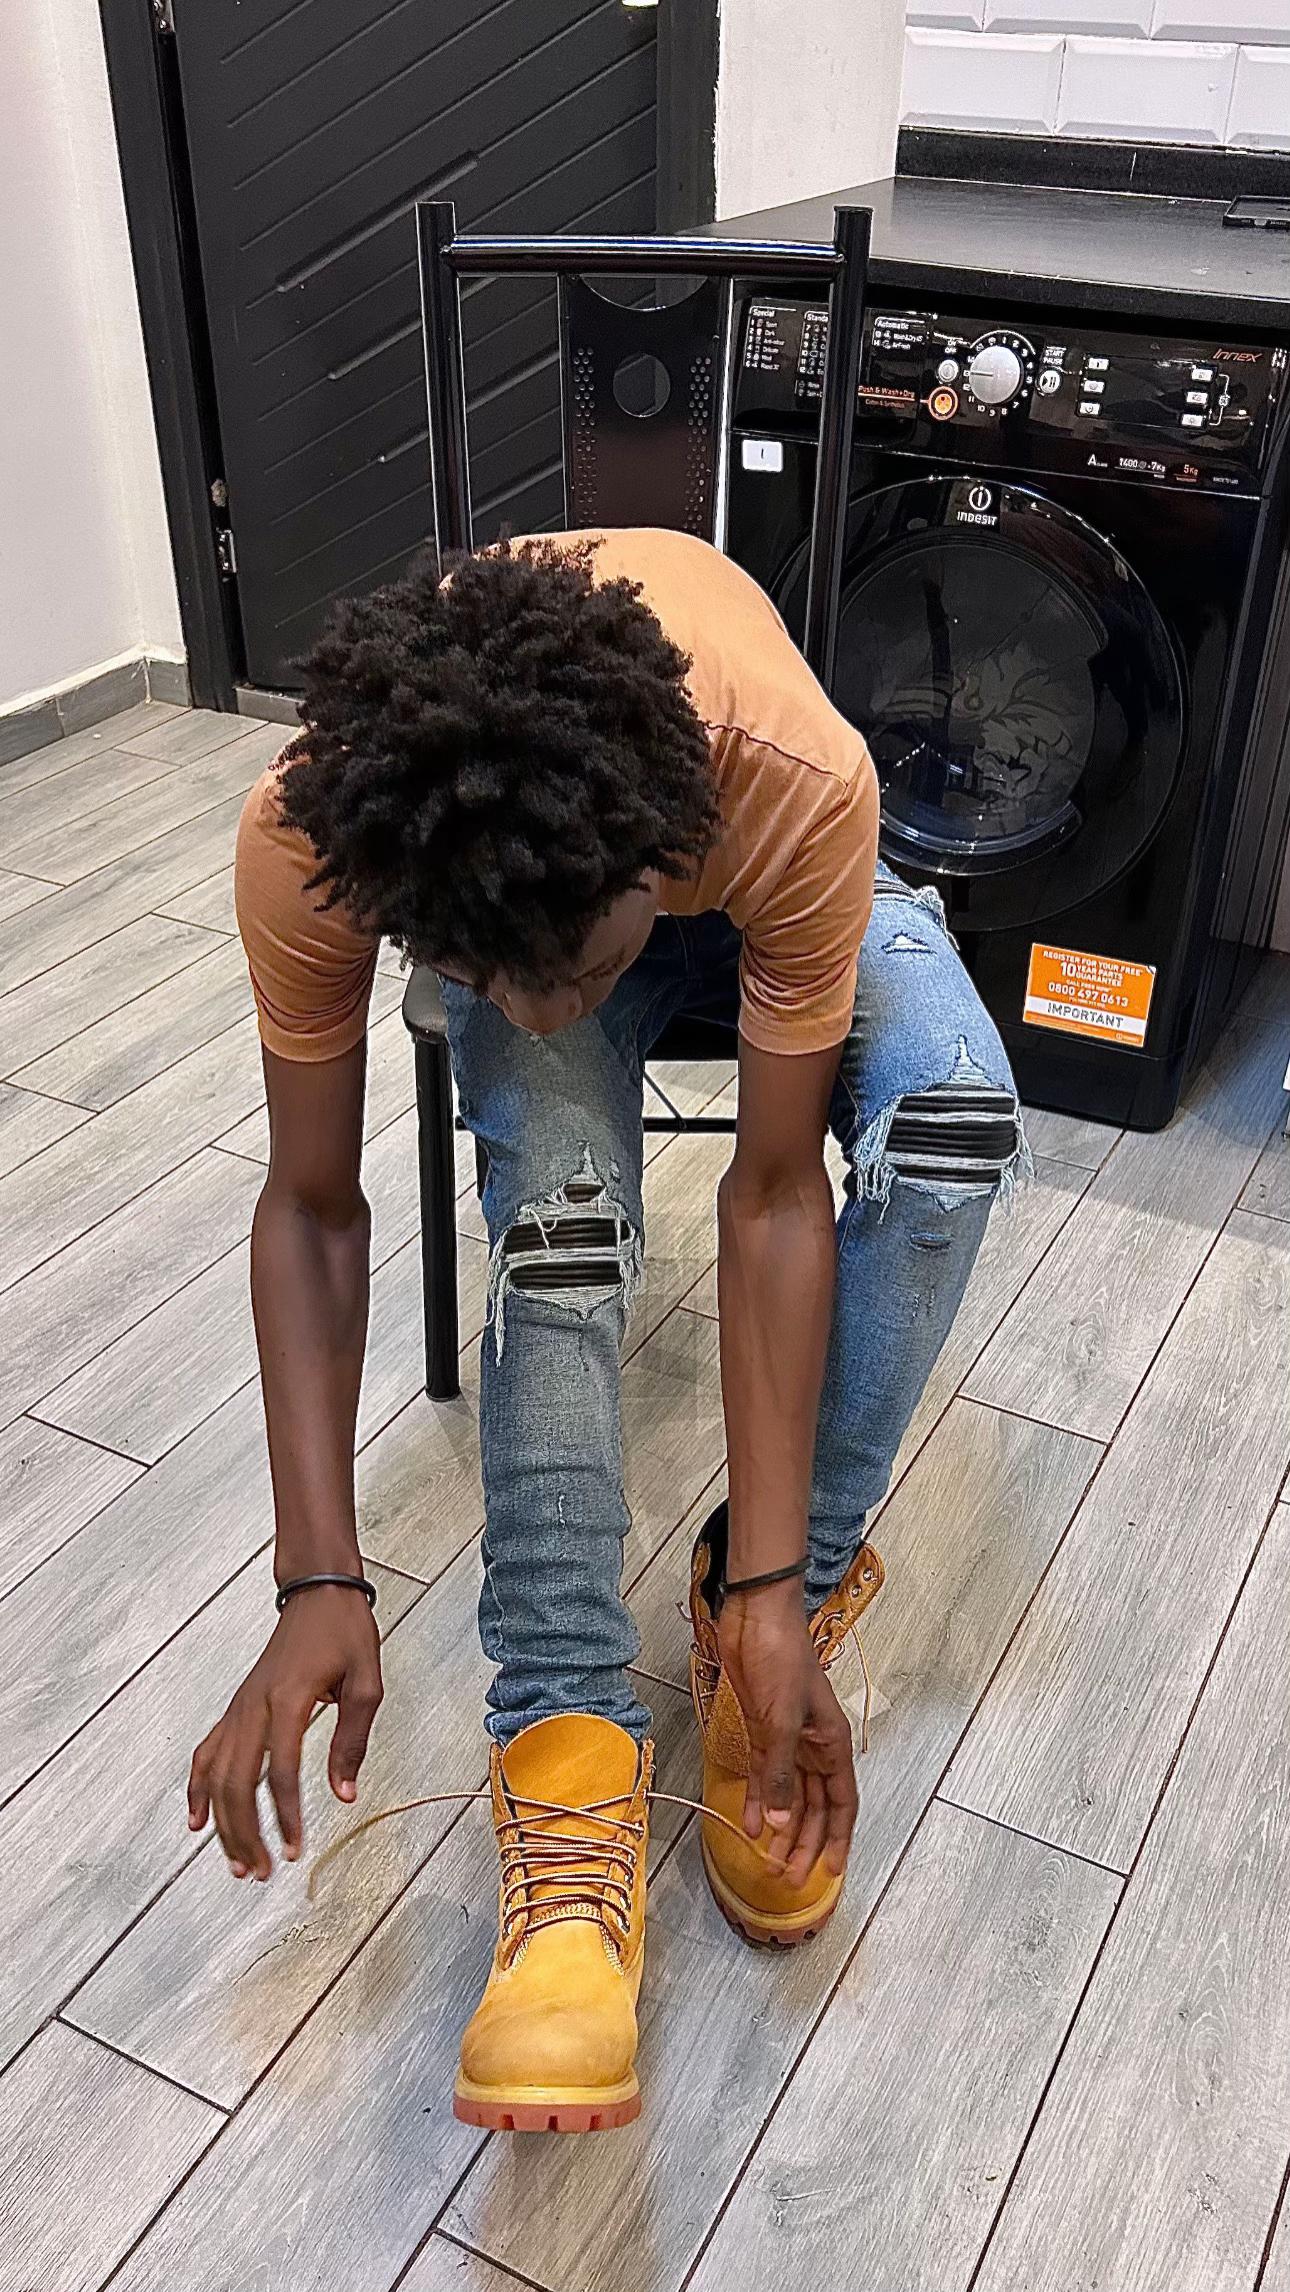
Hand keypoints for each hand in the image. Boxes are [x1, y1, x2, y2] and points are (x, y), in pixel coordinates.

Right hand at [187, 1587, 382, 1880]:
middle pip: (237, 1782)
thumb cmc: (343, 1631)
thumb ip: (353, 1740)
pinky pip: (207, 1753)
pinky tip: (197, 1819)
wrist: (317, 1592)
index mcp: (289, 1698)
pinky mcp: (237, 1707)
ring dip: (223, 1823)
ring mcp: (240, 1707)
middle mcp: (255, 1705)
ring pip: (217, 1774)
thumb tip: (345, 1793)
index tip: (294, 1849)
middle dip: (245, 1833)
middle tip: (261, 1871)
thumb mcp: (367, 1682)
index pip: (281, 1770)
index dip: (287, 1815)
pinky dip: (198, 1788)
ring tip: (236, 1862)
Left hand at [717, 1581, 856, 1887]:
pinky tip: (751, 1824)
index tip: (830, 1871)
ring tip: (770, 1860)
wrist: (755, 1616)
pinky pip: (765, 1775)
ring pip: (790, 1796)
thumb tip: (783, 1825)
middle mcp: (813, 1746)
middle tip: (791, 1877)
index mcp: (831, 1743)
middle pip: (814, 1806)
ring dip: (782, 1827)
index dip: (837, 1838)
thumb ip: (782, 1773)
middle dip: (805, 1842)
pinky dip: (760, 1800)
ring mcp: (787, 1739)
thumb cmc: (780, 1659)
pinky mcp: (762, 1729)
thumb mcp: (782, 1719)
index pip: (841, 1803)